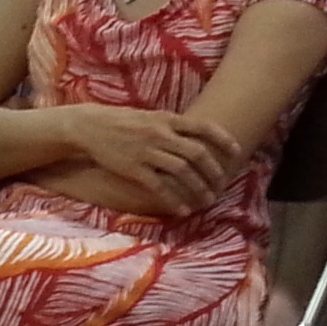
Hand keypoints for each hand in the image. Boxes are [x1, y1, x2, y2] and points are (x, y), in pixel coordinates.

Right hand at [58, 103, 239, 214]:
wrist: (89, 126)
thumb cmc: (121, 121)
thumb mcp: (149, 116)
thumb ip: (171, 126)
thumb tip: (195, 136)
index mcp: (167, 119)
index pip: (203, 127)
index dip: (223, 140)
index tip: (237, 152)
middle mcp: (161, 134)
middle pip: (197, 154)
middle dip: (214, 172)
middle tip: (223, 184)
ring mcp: (147, 152)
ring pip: (183, 172)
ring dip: (199, 188)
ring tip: (208, 201)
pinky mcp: (134, 169)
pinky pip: (160, 187)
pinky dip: (175, 200)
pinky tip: (184, 210)